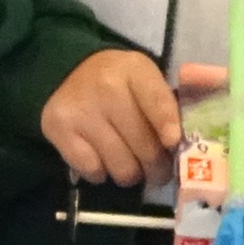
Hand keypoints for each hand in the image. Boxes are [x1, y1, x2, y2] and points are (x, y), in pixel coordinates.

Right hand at [39, 48, 185, 188]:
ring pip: (121, 167)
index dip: (167, 126)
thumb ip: (167, 106)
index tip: (174, 144)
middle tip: (160, 171)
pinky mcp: (59, 130)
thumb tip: (184, 147)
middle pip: (143, 146)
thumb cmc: (119, 82)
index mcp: (135, 70)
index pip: (155, 102)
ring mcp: (81, 111)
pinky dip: (102, 173)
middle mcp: (106, 88)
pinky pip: (94, 171)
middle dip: (158, 167)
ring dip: (131, 174)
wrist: (68, 72)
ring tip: (131, 165)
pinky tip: (103, 159)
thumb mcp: (146, 79)